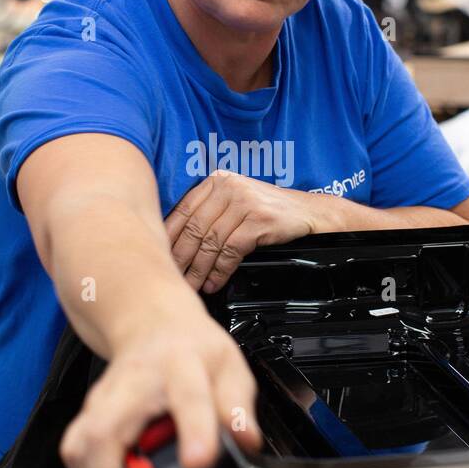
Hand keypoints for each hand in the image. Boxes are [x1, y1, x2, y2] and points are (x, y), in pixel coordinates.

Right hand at [58, 302, 261, 467]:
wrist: (153, 323)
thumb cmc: (191, 350)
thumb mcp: (229, 368)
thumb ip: (237, 407)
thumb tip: (246, 442)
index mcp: (179, 366)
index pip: (187, 397)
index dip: (194, 432)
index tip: (198, 463)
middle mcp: (132, 383)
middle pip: (105, 431)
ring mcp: (102, 399)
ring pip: (79, 447)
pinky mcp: (87, 415)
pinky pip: (75, 453)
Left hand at [165, 169, 317, 293]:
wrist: (311, 213)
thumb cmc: (270, 212)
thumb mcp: (237, 204)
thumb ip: (211, 214)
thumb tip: (177, 245)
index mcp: (217, 181)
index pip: (183, 210)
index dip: (168, 236)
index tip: (157, 256)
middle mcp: (229, 187)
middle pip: (194, 228)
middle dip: (180, 258)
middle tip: (172, 277)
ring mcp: (245, 202)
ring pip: (211, 241)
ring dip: (199, 269)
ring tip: (193, 286)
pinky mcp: (259, 220)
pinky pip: (231, 250)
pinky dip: (220, 271)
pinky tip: (215, 282)